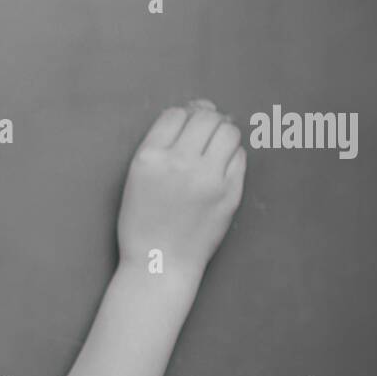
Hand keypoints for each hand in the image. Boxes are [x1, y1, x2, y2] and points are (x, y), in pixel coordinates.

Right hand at [116, 99, 245, 282]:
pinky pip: (240, 156)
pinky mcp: (231, 193)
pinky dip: (232, 156)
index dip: (182, 117)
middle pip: (206, 118)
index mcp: (150, 158)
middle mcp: (180, 163)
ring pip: (229, 132)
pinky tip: (221, 169)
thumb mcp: (136, 178)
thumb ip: (161, 146)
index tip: (185, 128)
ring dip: (223, 134)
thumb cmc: (143, 222)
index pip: (175, 115)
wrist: (160, 263)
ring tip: (214, 150)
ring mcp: (209, 178)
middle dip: (207, 120)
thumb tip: (198, 111)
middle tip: (204, 135)